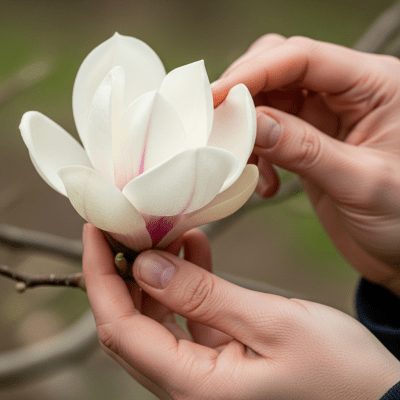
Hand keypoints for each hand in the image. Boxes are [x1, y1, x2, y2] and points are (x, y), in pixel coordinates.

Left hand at [83, 224, 399, 399]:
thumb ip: (204, 297)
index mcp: (195, 389)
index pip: (119, 329)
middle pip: (130, 324)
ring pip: (157, 319)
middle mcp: (190, 388)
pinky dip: (186, 283)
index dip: (99, 276)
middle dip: (121, 271)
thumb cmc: (339, 374)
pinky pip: (189, 319)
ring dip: (157, 273)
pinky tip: (194, 248)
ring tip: (166, 231)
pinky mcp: (222, 360)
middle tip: (126, 225)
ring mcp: (204, 376)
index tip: (94, 230)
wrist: (379, 398)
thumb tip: (148, 264)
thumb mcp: (271, 324)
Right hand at [212, 35, 399, 295]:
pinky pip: (269, 132)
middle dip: (244, 96)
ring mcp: (325, 117)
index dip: (255, 72)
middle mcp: (348, 93)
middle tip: (220, 126)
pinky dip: (255, 153)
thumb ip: (304, 150)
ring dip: (246, 129)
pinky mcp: (309, 142)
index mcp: (375, 86)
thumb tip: (251, 123)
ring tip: (244, 163)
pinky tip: (264, 183)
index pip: (304, 58)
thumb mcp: (360, 183)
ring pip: (269, 101)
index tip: (217, 97)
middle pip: (279, 69)